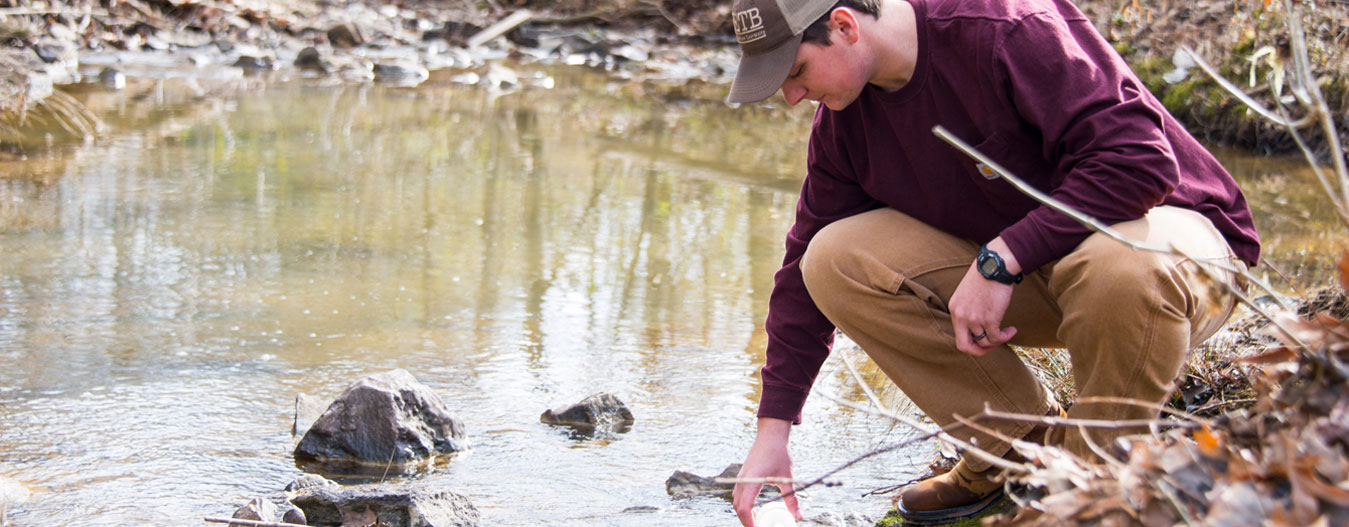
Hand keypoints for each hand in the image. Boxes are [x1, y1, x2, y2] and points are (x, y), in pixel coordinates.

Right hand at [733, 418, 802, 525]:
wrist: (771, 434)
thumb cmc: (779, 453)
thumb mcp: (787, 477)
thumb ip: (792, 499)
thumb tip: (799, 517)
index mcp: (752, 481)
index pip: (745, 507)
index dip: (749, 522)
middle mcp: (743, 479)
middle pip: (738, 507)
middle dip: (746, 520)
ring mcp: (741, 476)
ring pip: (736, 500)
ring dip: (744, 512)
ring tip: (756, 521)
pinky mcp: (743, 474)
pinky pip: (738, 493)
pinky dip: (743, 504)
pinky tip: (755, 508)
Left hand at [948, 238, 1019, 355]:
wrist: (995, 265)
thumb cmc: (985, 275)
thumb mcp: (967, 293)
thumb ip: (968, 309)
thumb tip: (978, 327)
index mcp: (955, 309)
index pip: (958, 335)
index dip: (971, 342)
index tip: (983, 338)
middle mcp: (961, 316)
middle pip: (964, 346)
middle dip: (979, 351)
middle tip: (992, 346)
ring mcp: (974, 318)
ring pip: (984, 343)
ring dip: (997, 341)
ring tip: (1006, 333)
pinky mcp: (989, 318)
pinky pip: (997, 337)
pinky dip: (1006, 337)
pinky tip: (1012, 330)